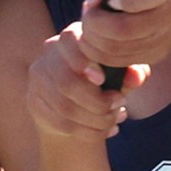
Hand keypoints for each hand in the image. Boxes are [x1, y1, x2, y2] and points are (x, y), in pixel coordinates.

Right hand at [25, 22, 144, 142]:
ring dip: (96, 119)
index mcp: (73, 38)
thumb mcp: (124, 74)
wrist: (83, 105)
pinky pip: (60, 123)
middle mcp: (49, 53)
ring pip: (64, 107)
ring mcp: (38, 78)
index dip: (83, 59)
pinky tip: (106, 131)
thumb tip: (137, 76)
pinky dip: (88, 132)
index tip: (102, 79)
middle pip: (66, 81)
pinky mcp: (34, 102)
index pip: (68, 39)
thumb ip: (132, 73)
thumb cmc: (109, 80)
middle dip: (97, 100)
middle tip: (120, 105)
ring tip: (116, 119)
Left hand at [77, 0, 170, 74]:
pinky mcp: (158, 54)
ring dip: (94, 40)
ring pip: (121, 49)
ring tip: (88, 27)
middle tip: (87, 16)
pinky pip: (122, 61)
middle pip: (128, 29)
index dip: (126, 0)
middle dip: (96, 24)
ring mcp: (168, 36)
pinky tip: (94, 40)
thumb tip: (90, 1)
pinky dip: (100, 54)